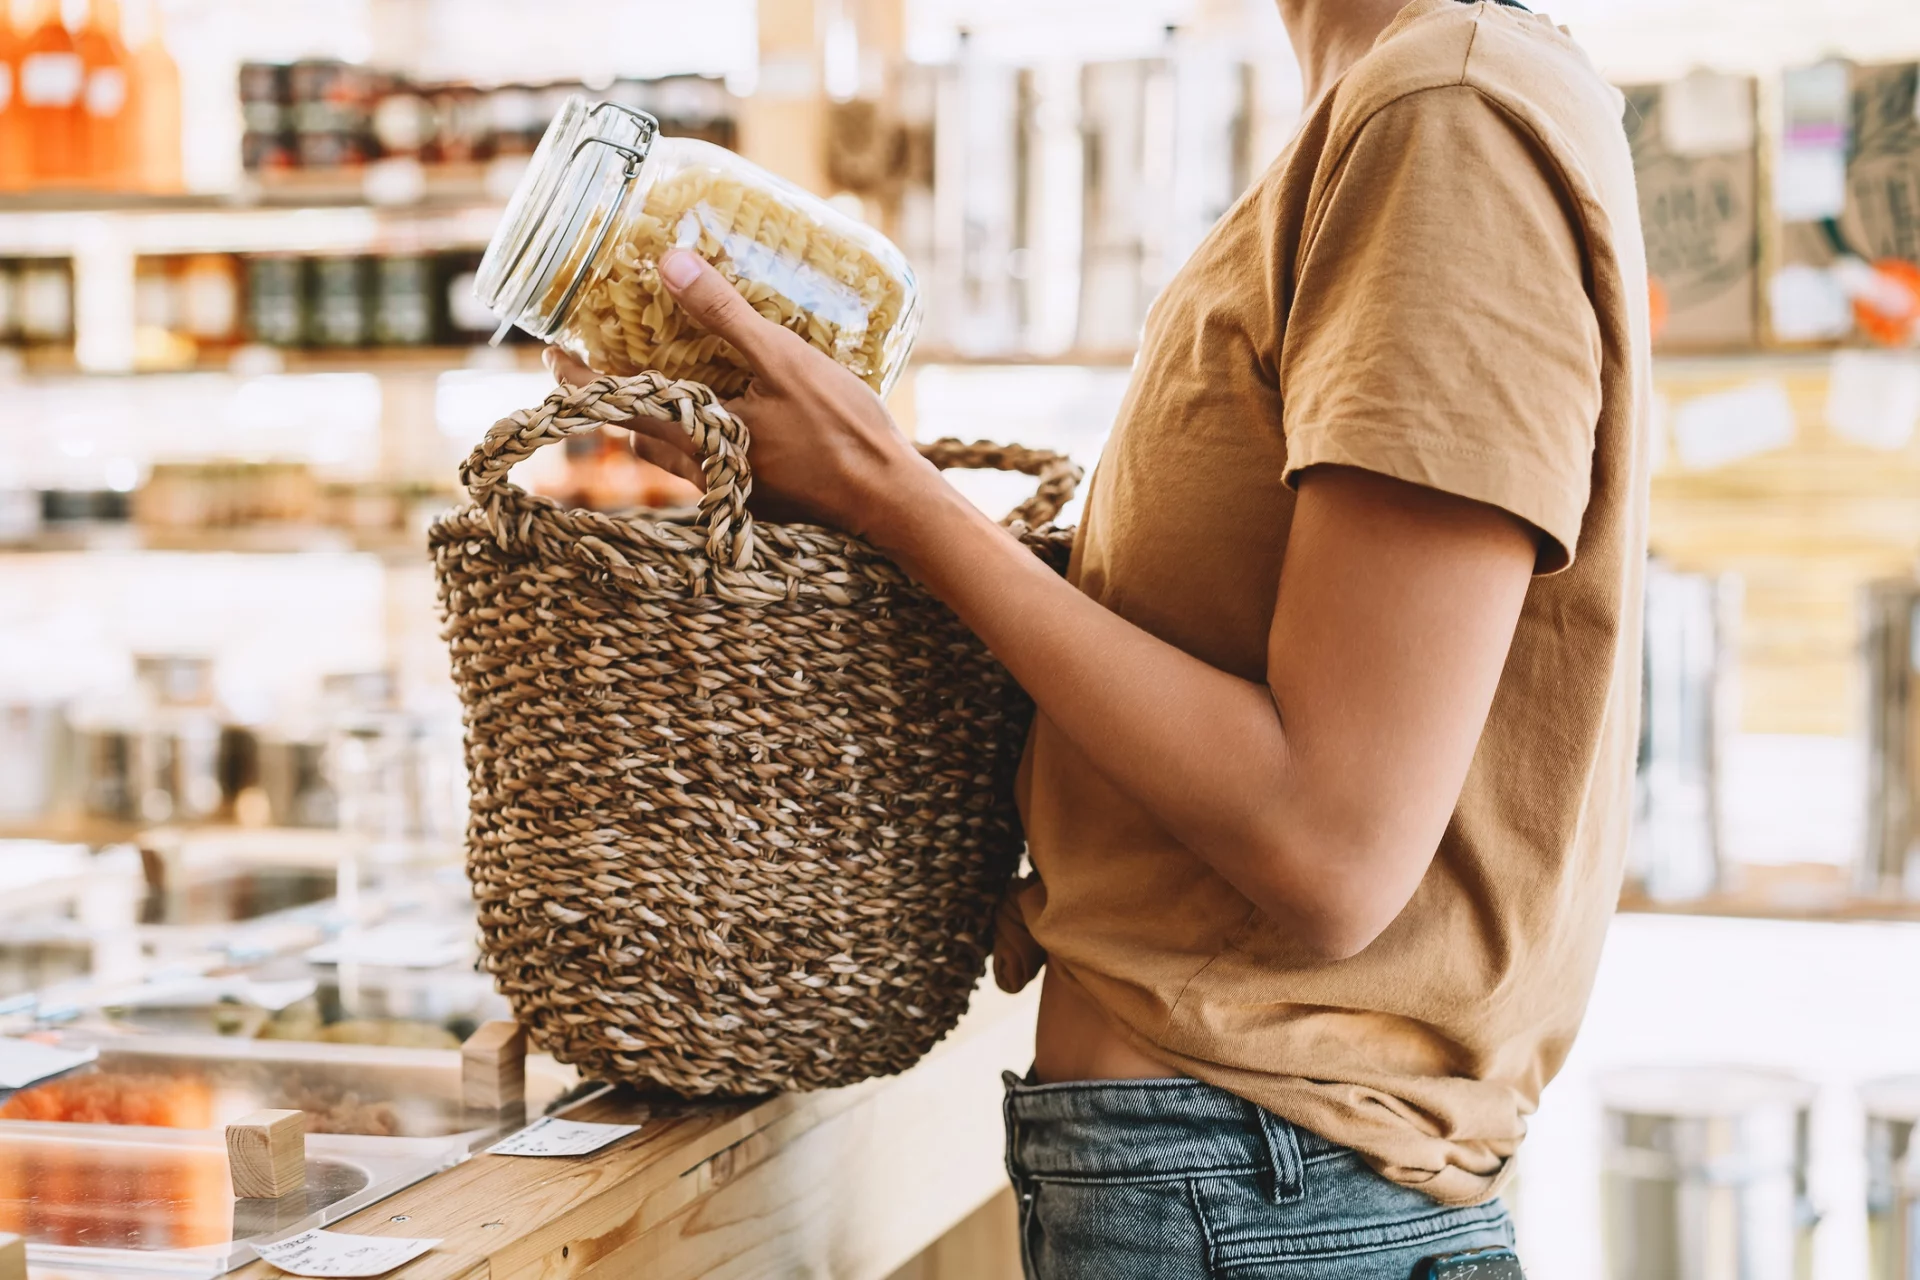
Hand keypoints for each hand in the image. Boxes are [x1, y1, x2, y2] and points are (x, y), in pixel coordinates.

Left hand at [541, 248, 942, 543]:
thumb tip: (668, 261)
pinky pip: (710, 457)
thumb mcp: (781, 360)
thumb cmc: (840, 431)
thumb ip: (722, 313)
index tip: (551, 352)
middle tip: (604, 357)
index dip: (579, 378)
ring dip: (659, 415)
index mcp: (695, 435)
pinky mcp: (758, 494)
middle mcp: (702, 469)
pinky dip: (699, 428)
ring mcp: (730, 487)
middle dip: (617, 395)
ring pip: (675, 448)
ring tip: (663, 376)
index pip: (616, 404)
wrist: (889, 502)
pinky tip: (726, 406)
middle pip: (639, 430)